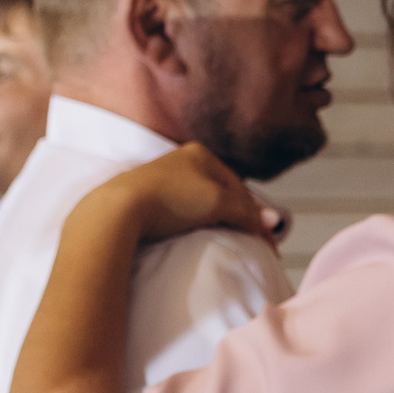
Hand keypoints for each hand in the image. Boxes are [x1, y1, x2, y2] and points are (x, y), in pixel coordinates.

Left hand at [90, 145, 279, 244]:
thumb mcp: (218, 203)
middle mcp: (181, 160)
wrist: (119, 209)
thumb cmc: (171, 199)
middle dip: (236, 214)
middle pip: (220, 192)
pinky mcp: (146, 196)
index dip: (254, 212)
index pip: (239, 186)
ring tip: (223, 237)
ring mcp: (162, 177)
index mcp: (201, 154)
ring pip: (200, 200)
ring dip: (214, 218)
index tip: (265, 237)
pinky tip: (192, 231)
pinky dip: (192, 220)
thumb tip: (274, 222)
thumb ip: (248, 212)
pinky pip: (180, 208)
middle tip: (248, 238)